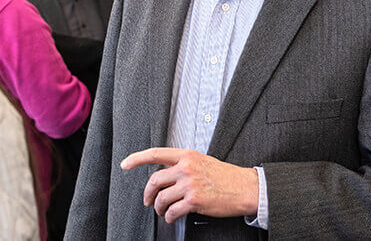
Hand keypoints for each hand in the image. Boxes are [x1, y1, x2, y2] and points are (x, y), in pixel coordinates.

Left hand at [120, 147, 258, 221]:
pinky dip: (168, 216)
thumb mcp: (202, 161)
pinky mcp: (194, 201)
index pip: (155, 154)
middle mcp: (186, 168)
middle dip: (147, 194)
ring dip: (158, 207)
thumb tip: (166, 174)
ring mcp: (189, 184)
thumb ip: (184, 164)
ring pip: (161, 198)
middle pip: (154, 180)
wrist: (245, 188)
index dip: (137, 158)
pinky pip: (172, 211)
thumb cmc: (226, 176)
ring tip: (162, 211)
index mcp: (186, 155)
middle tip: (148, 200)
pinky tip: (171, 217)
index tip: (125, 163)